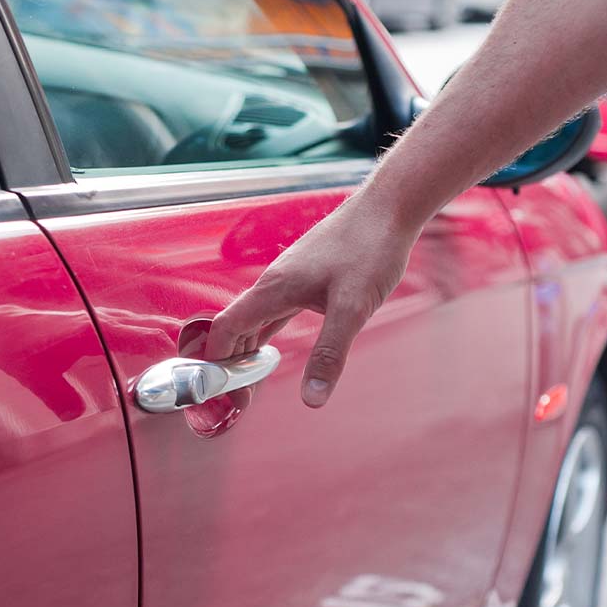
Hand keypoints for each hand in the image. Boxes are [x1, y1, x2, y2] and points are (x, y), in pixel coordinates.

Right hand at [207, 194, 420, 407]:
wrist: (388, 208)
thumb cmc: (370, 247)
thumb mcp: (351, 309)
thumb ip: (329, 356)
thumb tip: (313, 399)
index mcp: (273, 289)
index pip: (224, 329)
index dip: (218, 363)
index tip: (225, 392)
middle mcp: (273, 283)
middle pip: (234, 328)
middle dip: (230, 364)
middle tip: (240, 398)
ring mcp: (287, 280)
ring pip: (252, 320)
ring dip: (246, 351)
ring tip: (249, 381)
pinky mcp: (303, 279)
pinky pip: (271, 312)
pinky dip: (264, 335)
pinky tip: (269, 348)